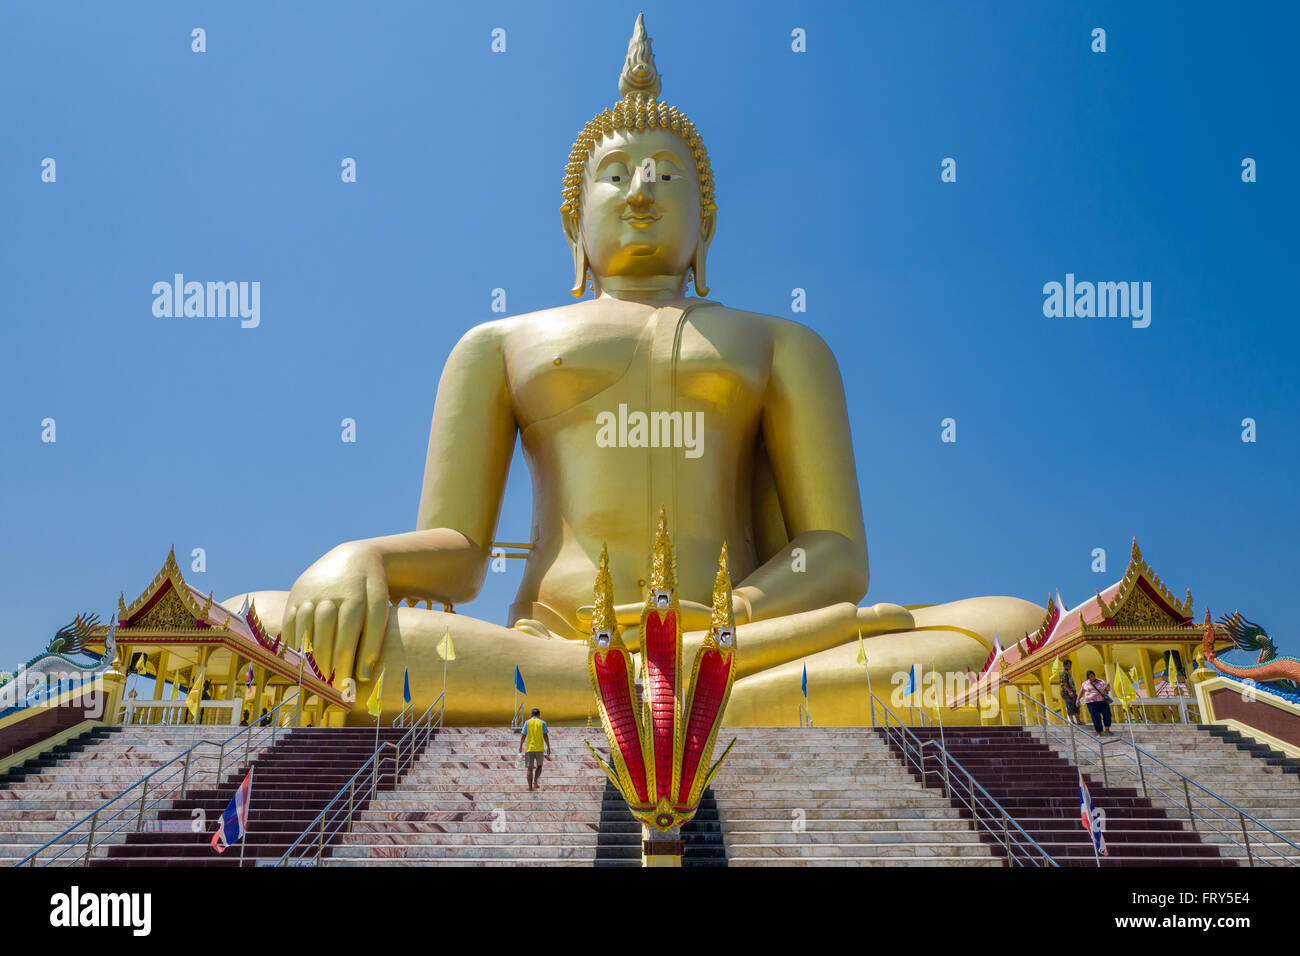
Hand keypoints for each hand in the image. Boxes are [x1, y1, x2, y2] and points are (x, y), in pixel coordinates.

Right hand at [282, 540, 389, 685]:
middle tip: (329, 686)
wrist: (354, 558)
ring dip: (307, 656)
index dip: (346, 660)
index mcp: (354, 597)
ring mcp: (309, 594)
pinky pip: (289, 623)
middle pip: (324, 634)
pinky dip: (291, 644)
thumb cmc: (371, 593)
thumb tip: (364, 676)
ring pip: (304, 629)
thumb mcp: (380, 608)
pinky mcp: (295, 595)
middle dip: (326, 662)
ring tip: (314, 679)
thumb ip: (375, 639)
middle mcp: (329, 594)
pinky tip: (296, 662)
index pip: (348, 634)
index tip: (348, 682)